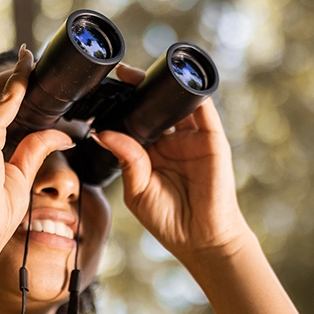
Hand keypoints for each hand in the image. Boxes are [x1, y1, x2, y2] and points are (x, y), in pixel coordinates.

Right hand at [0, 45, 75, 257]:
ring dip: (10, 76)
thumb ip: (35, 149)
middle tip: (27, 59)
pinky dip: (14, 89)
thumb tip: (63, 134)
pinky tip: (28, 75)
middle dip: (6, 75)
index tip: (20, 75)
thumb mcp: (18, 176)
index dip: (2, 90)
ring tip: (29, 61)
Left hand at [92, 64, 253, 263]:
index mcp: (150, 152)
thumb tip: (103, 132)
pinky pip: (204, 109)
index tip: (102, 90)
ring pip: (177, 102)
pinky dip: (193, 92)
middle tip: (120, 74)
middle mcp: (171, 141)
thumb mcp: (137, 190)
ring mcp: (193, 138)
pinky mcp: (212, 139)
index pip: (135, 120)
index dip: (121, 104)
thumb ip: (126, 159)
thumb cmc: (169, 221)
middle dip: (140, 89)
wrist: (202, 240)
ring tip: (142, 75)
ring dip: (163, 85)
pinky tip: (179, 80)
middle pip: (155, 105)